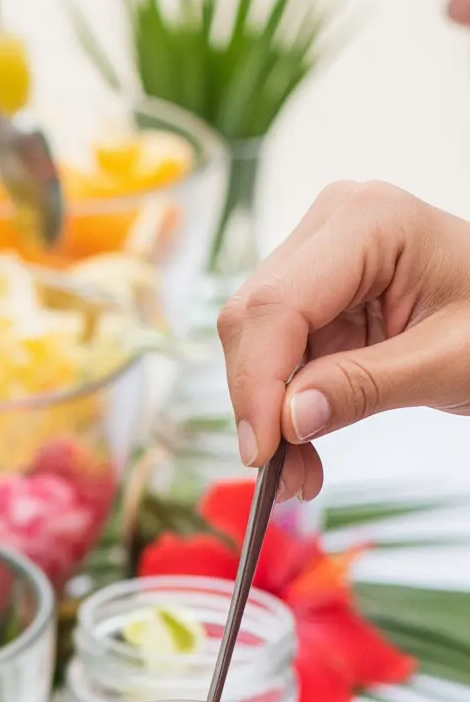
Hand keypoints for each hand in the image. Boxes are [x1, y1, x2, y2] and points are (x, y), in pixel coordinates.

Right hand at [217, 180, 469, 498]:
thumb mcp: (448, 362)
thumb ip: (366, 386)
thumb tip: (288, 420)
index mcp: (368, 221)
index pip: (278, 305)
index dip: (258, 383)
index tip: (262, 453)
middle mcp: (331, 225)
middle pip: (254, 320)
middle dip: (260, 405)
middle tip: (285, 479)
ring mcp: (319, 256)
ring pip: (256, 341)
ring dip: (269, 414)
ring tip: (301, 474)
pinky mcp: (317, 293)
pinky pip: (278, 352)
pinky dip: (284, 405)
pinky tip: (304, 445)